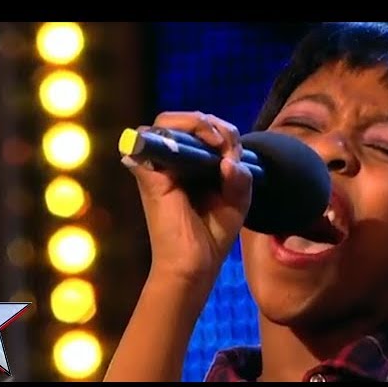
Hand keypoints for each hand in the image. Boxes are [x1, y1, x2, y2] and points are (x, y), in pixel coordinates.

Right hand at [123, 111, 252, 289]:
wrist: (195, 265)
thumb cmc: (212, 235)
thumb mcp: (236, 201)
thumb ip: (239, 176)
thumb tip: (230, 160)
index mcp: (190, 166)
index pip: (201, 131)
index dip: (220, 130)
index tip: (237, 150)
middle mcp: (171, 162)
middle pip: (184, 120)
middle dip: (212, 124)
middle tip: (228, 145)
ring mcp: (156, 166)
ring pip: (167, 121)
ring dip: (198, 124)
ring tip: (218, 143)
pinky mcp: (148, 173)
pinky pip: (152, 137)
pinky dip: (182, 133)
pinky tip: (208, 148)